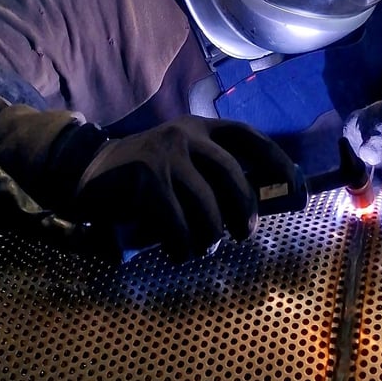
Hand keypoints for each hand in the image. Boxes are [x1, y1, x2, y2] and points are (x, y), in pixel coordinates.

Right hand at [74, 115, 300, 261]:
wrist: (86, 174)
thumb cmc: (144, 177)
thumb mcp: (180, 164)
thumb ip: (209, 175)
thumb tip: (252, 209)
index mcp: (199, 128)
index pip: (248, 137)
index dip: (276, 160)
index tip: (295, 187)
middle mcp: (185, 135)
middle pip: (232, 175)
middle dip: (244, 212)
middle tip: (243, 234)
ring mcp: (164, 155)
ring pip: (206, 206)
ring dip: (209, 237)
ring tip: (202, 249)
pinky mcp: (144, 180)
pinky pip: (177, 223)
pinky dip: (182, 246)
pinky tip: (178, 252)